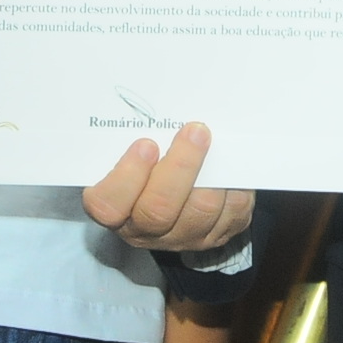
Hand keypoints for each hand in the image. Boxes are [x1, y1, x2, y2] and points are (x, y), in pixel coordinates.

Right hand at [84, 122, 253, 253]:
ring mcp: (181, 238)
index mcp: (115, 208)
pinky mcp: (215, 236)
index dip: (127, 177)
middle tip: (195, 131)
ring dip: (212, 174)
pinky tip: (230, 165)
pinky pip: (231, 215)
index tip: (146, 143)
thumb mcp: (128, 154)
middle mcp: (144, 230)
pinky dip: (235, 186)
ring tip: (214, 141)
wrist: (175, 194)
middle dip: (181, 166)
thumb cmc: (146, 164)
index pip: (108, 206)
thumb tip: (157, 104)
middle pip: (158, 210)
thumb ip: (131, 140)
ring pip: (200, 213)